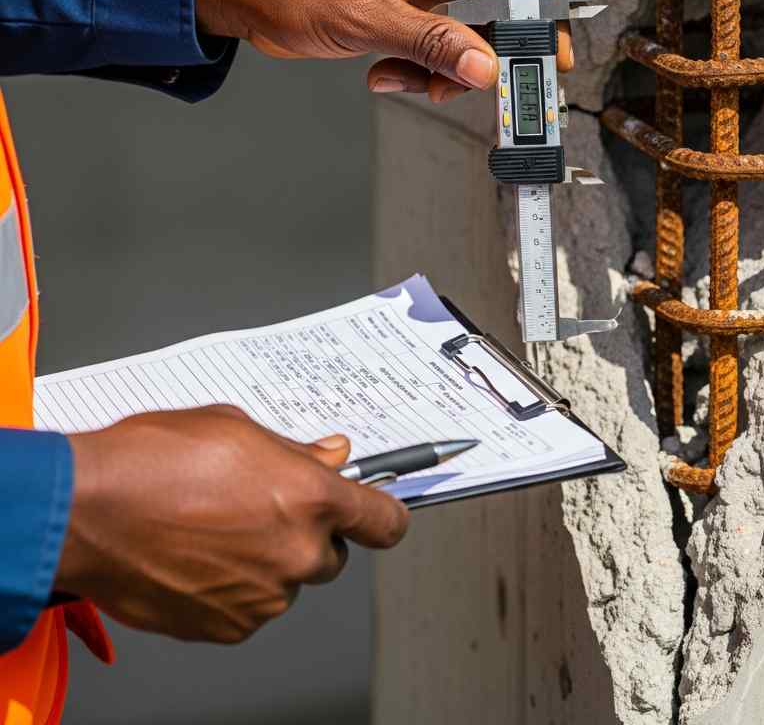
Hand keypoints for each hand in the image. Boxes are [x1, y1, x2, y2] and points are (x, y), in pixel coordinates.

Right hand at [55, 405, 407, 642]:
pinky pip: (251, 608)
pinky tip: (199, 558)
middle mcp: (297, 552)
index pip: (385, 522)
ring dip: (267, 562)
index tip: (379, 515)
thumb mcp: (237, 428)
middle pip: (330, 554)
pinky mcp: (229, 626)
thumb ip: (297, 450)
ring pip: (287, 581)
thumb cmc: (155, 460)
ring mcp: (264, 596)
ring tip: (215, 529)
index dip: (383, 516)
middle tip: (260, 509)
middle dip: (307, 534)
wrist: (86, 511)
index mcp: (311, 498)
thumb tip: (332, 454)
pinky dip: (235, 590)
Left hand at [194, 0, 571, 102]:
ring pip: (465, 36)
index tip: (557, 60)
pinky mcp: (406, 4)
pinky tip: (384, 72)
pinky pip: (436, 44)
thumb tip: (485, 67)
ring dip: (443, 69)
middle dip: (480, 56)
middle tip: (469, 88)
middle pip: (493, 10)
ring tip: (401, 78)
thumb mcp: (364, 18)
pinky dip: (420, 68)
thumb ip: (432, 42)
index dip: (540, 18)